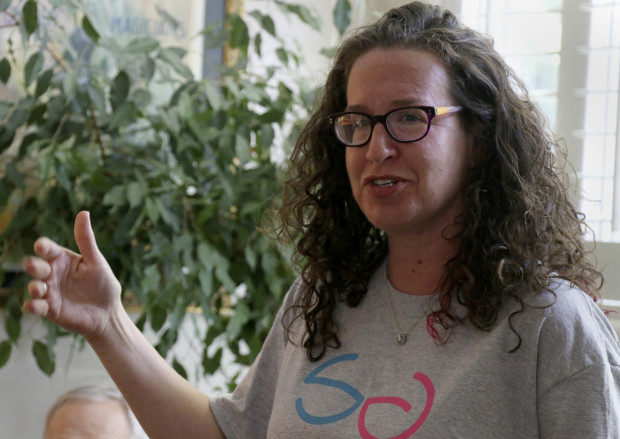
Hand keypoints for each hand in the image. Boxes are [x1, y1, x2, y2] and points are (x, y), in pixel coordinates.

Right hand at [23, 211, 122, 340]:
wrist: (108, 313)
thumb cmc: (103, 284)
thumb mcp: (96, 261)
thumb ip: (86, 240)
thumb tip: (83, 212)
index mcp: (62, 259)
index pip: (48, 249)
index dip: (43, 247)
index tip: (41, 246)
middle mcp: (52, 274)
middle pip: (37, 266)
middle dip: (33, 265)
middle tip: (36, 266)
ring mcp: (50, 292)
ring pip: (35, 286)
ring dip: (34, 286)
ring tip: (38, 287)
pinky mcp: (50, 310)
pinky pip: (37, 306)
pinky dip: (33, 305)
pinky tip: (32, 305)